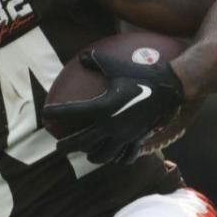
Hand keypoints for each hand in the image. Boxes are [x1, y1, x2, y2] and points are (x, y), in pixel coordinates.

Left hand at [45, 51, 186, 164]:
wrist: (170, 86)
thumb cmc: (142, 74)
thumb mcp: (117, 66)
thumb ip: (98, 61)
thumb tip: (82, 57)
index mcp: (102, 107)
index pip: (70, 113)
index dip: (54, 114)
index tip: (46, 114)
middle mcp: (110, 124)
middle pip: (80, 142)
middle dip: (66, 146)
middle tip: (59, 146)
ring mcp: (124, 135)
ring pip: (101, 155)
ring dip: (91, 155)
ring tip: (87, 153)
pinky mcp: (137, 139)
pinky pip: (125, 156)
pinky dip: (119, 159)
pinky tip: (116, 157)